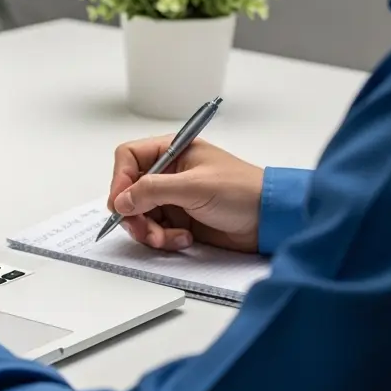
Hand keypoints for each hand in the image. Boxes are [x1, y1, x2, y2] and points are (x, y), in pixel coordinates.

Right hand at [108, 135, 263, 253]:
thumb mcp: (195, 187)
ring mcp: (174, 197)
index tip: (120, 204)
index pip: (129, 158)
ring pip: (140, 214)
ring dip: (149, 230)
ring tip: (168, 238)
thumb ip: (153, 190)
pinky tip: (184, 240)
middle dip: (134, 213)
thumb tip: (121, 200)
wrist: (270, 220)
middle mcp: (170, 172)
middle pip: (129, 190)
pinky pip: (156, 230)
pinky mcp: (180, 220)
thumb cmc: (242, 192)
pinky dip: (164, 238)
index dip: (120, 180)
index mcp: (173, 150)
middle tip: (143, 231)